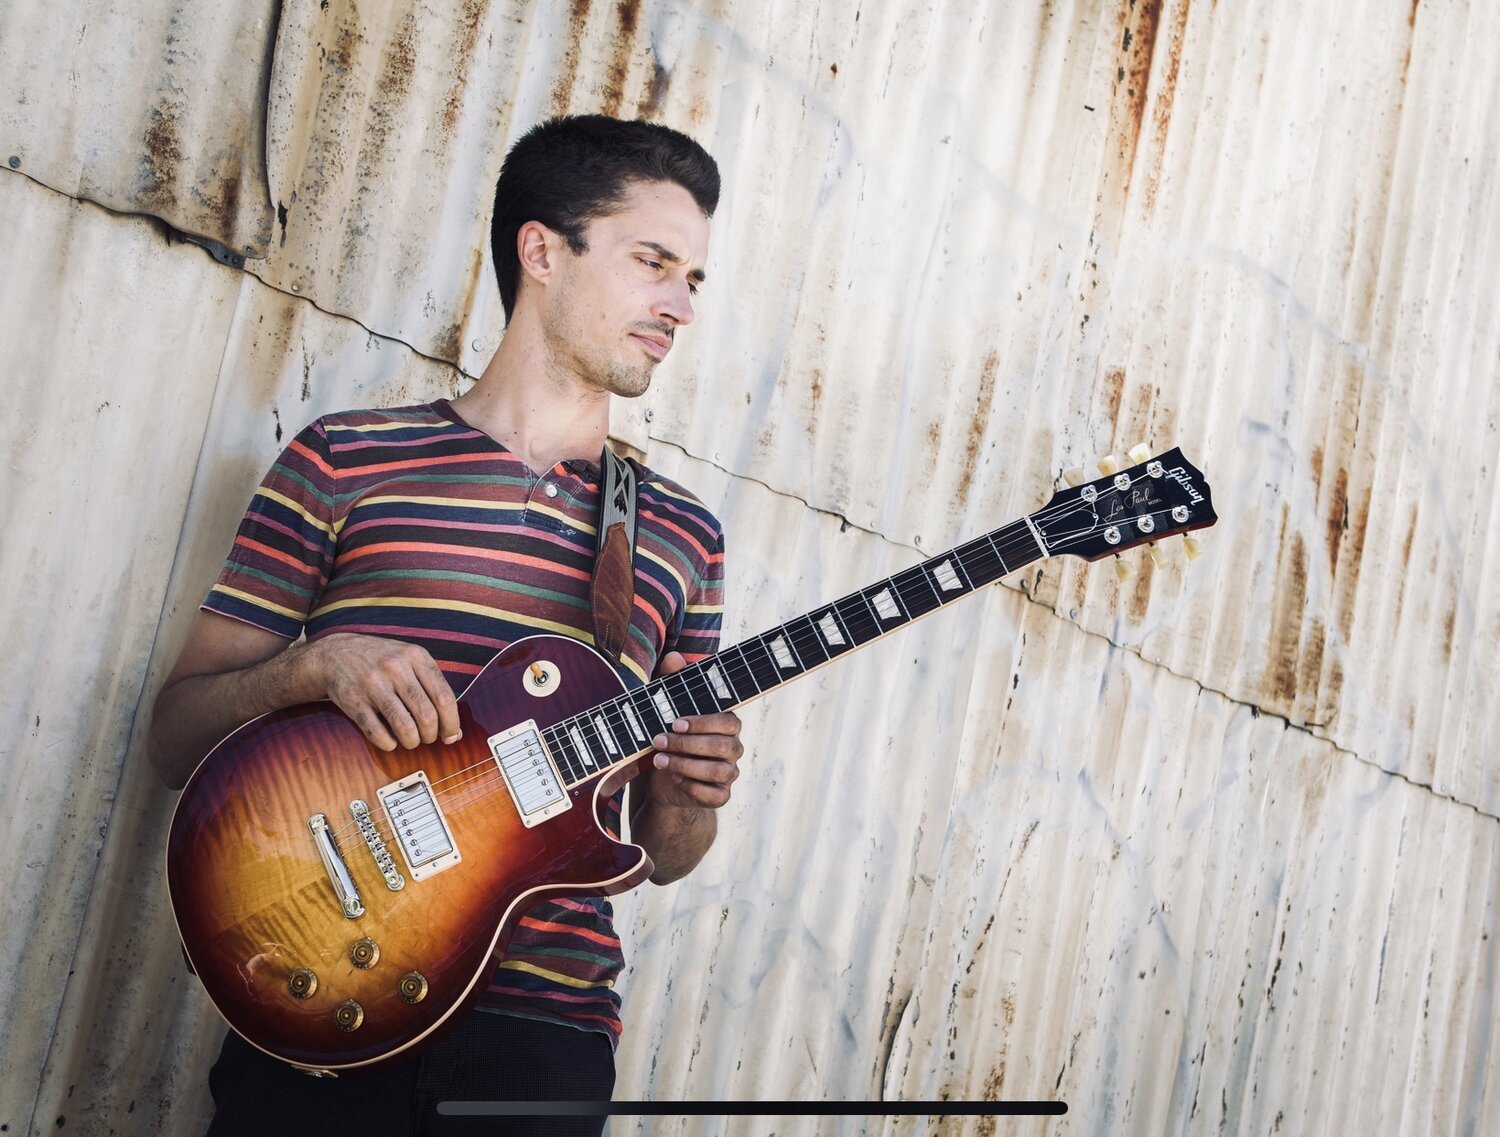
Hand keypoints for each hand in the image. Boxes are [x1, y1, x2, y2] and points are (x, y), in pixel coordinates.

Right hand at [307, 633, 461, 750]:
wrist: (334, 653)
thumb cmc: (381, 661)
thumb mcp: (409, 659)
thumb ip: (433, 687)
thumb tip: (455, 730)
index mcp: (416, 656)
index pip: (445, 697)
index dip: (452, 723)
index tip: (452, 736)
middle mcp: (396, 667)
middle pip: (427, 715)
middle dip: (431, 735)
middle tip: (427, 738)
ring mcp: (373, 684)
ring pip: (405, 727)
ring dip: (412, 742)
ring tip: (410, 741)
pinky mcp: (353, 700)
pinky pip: (377, 732)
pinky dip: (388, 744)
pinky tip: (390, 741)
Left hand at [645, 651, 743, 808]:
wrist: (661, 778)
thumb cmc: (669, 736)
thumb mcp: (666, 709)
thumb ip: (673, 683)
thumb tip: (675, 658)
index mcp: (726, 724)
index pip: (728, 721)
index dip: (703, 723)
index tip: (676, 722)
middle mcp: (733, 748)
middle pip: (722, 747)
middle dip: (687, 744)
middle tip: (659, 741)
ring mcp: (729, 773)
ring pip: (718, 772)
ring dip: (685, 765)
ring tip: (659, 761)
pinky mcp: (720, 795)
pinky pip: (715, 795)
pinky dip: (692, 788)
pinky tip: (674, 780)